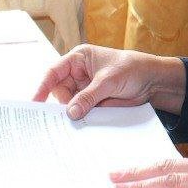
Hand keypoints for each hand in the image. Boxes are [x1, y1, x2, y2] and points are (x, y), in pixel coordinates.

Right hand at [34, 44, 184, 118]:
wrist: (152, 82)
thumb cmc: (131, 69)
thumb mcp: (108, 81)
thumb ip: (89, 96)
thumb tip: (71, 113)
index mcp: (78, 59)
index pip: (54, 73)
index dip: (43, 87)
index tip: (34, 102)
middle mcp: (78, 74)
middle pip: (59, 92)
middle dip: (60, 106)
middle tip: (58, 121)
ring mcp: (85, 89)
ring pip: (69, 104)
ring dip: (71, 114)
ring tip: (70, 126)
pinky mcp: (93, 102)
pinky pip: (81, 112)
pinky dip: (80, 120)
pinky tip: (79, 128)